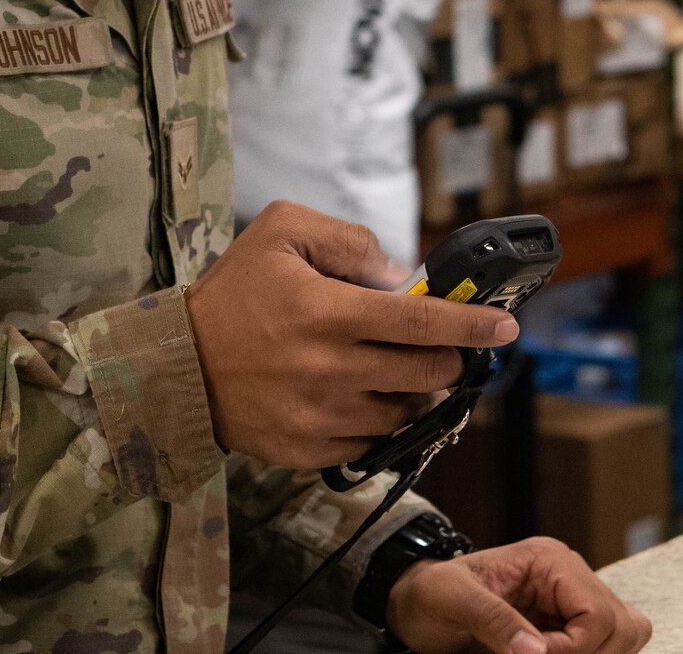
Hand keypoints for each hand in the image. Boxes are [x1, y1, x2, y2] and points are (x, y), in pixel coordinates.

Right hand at [184, 200, 518, 467]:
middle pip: (427, 372)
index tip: (506, 329)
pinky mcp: (309, 451)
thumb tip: (400, 276)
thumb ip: (348, 240)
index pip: (423, 323)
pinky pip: (371, 444)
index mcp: (328, 311)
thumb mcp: (280, 231)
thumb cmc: (233, 293)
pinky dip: (377, 421)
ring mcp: (321, 416)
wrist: (176, 366)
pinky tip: (357, 397)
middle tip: (434, 344)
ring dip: (413, 390)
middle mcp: (331, 369)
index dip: (472, 325)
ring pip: (405, 412)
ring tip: (390, 369)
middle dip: (446, 357)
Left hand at [384, 538, 652, 653]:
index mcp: (549, 561)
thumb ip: (493, 619)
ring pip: (624, 635)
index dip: (574, 649)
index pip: (598, 613)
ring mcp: (570, 602)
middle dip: (588, 652)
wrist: (415, 606)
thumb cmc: (429, 595)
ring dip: (594, 653)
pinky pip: (604, 646)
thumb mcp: (452, 600)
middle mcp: (569, 578)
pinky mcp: (565, 626)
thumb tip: (536, 651)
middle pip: (622, 626)